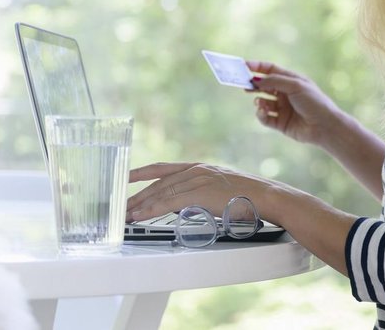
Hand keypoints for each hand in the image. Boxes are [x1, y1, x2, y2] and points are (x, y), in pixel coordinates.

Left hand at [126, 162, 284, 224]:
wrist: (266, 196)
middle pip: (157, 181)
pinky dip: (151, 209)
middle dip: (135, 194)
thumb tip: (183, 205)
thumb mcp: (220, 189)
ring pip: (160, 191)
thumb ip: (200, 193)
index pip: (163, 168)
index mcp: (200, 167)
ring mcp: (198, 179)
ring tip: (124, 215)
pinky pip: (169, 201)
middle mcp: (196, 169)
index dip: (141, 172)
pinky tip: (140, 216)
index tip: (125, 177)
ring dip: (139, 204)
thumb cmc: (248, 197)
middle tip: (118, 206)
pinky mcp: (200, 192)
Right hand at [246, 61, 344, 148]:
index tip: (243, 65)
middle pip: (264, 86)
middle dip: (253, 85)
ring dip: (259, 101)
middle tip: (244, 85)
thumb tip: (257, 80)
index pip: (271, 70)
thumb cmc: (314, 102)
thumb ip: (275, 81)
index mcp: (291, 81)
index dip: (257, 67)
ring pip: (263, 102)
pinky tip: (263, 112)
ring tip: (260, 103)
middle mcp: (286, 93)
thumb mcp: (295, 85)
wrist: (325, 126)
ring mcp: (283, 108)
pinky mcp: (281, 123)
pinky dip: (261, 115)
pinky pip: (265, 118)